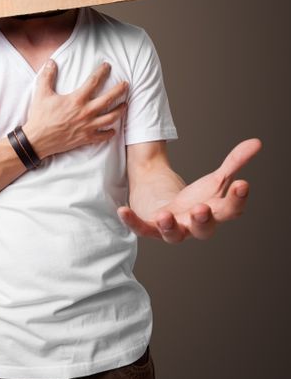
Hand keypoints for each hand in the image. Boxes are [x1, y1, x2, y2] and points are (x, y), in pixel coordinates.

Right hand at [23, 59, 127, 158]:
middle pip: (109, 99)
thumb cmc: (40, 117)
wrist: (38, 140)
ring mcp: (88, 126)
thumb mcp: (41, 93)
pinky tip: (113, 129)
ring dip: (120, 110)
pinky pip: (103, 136)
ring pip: (111, 118)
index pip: (94, 82)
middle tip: (126, 85)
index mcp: (77, 99)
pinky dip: (110, 132)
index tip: (107, 66)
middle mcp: (86, 112)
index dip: (102, 72)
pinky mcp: (86, 138)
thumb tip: (51, 61)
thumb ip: (47, 76)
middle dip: (120, 90)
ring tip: (125, 105)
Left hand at [117, 138, 261, 241]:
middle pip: (204, 229)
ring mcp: (172, 228)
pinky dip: (132, 222)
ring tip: (165, 215)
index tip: (242, 184)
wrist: (162, 199)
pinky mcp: (149, 227)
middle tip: (201, 208)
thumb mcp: (214, 179)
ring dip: (170, 226)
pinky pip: (141, 228)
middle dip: (203, 220)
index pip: (231, 210)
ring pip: (173, 235)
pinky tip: (122, 211)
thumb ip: (234, 162)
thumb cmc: (193, 196)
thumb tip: (256, 143)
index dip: (237, 199)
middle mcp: (194, 225)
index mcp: (214, 213)